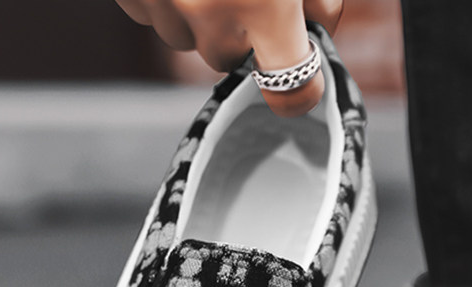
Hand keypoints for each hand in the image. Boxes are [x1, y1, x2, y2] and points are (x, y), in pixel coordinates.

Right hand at [115, 0, 342, 115]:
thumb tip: (319, 30)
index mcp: (264, 8)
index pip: (291, 91)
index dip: (301, 92)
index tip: (304, 89)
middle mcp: (212, 17)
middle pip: (230, 59)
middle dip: (240, 31)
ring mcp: (164, 5)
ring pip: (188, 36)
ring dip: (198, 12)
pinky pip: (152, 10)